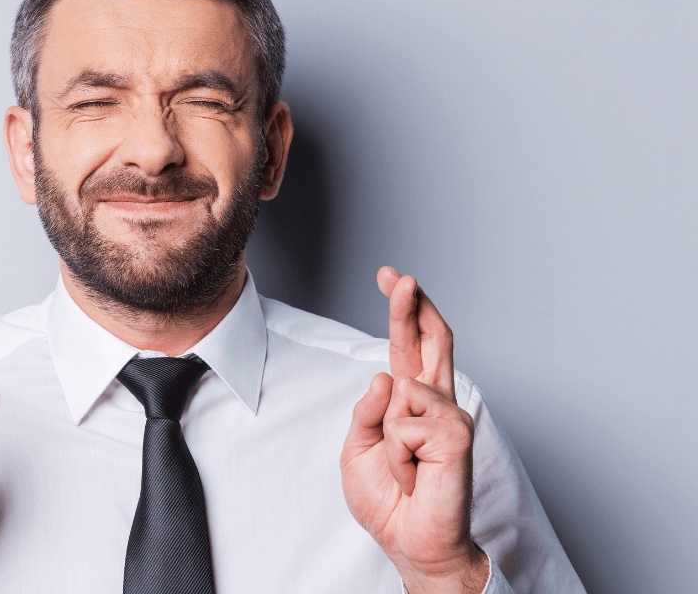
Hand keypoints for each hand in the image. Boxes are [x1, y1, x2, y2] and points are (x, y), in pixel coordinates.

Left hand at [340, 267, 487, 593]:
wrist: (411, 542)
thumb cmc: (390, 500)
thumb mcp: (359, 448)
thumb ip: (368, 410)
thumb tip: (386, 375)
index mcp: (413, 402)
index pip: (410, 346)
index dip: (402, 310)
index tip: (390, 277)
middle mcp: (437, 403)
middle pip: (430, 339)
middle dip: (412, 305)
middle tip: (399, 276)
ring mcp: (451, 418)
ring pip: (404, 389)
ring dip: (389, 438)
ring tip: (404, 470)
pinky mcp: (458, 436)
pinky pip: (407, 423)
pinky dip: (398, 455)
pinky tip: (414, 476)